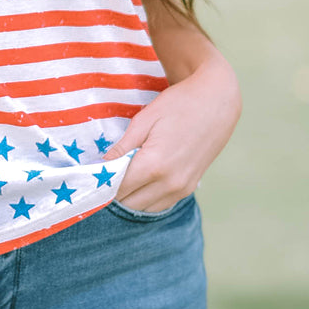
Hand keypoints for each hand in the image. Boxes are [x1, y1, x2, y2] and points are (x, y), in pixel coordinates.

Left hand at [103, 55, 241, 212]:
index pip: (116, 188)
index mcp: (154, 165)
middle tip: (105, 174)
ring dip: (130, 197)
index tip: (91, 175)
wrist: (217, 101)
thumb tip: (101, 166)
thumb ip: (122, 147)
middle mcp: (169, 183)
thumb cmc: (178, 104)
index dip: (101, 182)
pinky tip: (142, 180)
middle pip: (128, 202)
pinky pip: (161, 204)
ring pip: (144, 208)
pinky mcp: (190, 188)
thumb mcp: (144, 120)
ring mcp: (182, 188)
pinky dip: (147, 198)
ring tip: (123, 176)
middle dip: (113, 191)